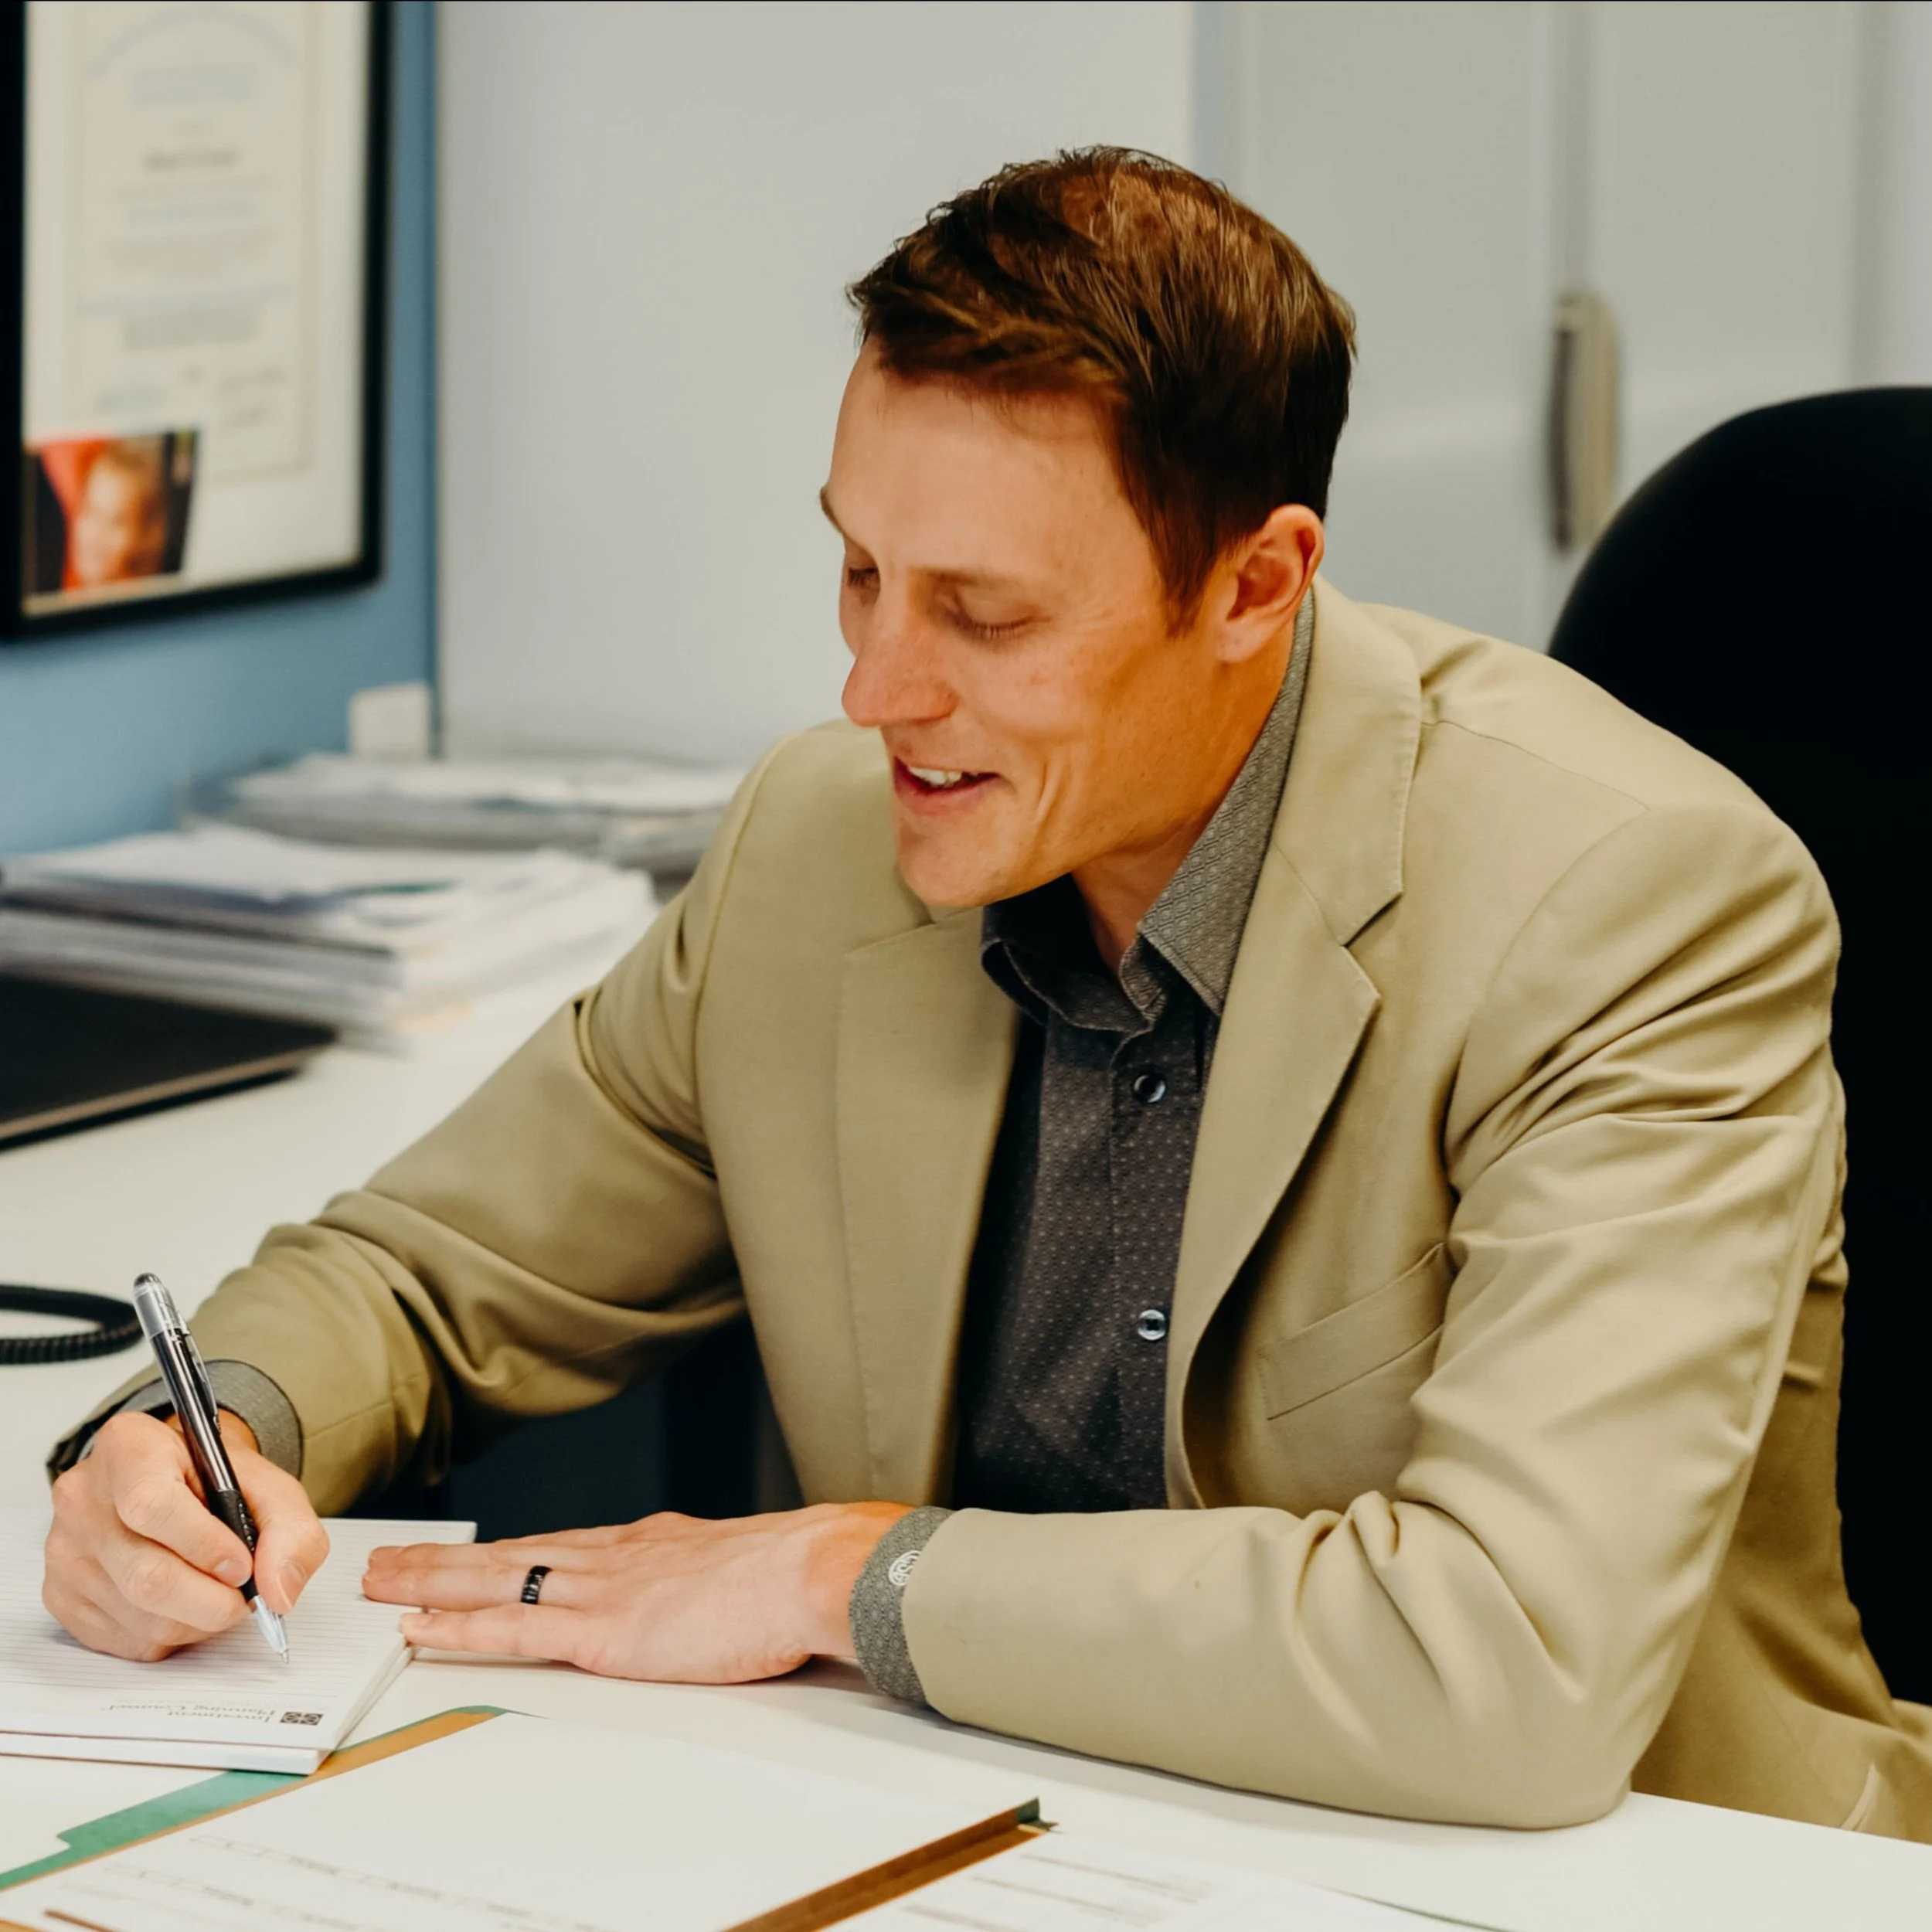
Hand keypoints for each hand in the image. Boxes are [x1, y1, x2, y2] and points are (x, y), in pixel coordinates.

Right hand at [43, 1409, 328, 1661]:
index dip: (204, 1545)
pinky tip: (186, 1605)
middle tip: (244, 1596)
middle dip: (212, 1600)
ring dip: (196, 1621)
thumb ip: (290, 1531)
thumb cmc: (218, 1483)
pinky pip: (125, 1641)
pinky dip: (171, 1635)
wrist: (180, 1486)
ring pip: (140, 1616)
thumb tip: (279, 1590)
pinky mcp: (62, 1597)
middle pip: (146, 1575)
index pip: (152, 1505)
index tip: (242, 1564)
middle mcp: (84, 1497)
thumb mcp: (270, 1486)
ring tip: (219, 1594)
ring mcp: (66, 1551)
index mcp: (128, 1449)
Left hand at [362, 1502, 911, 1682]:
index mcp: (649, 1543)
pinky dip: (459, 1625)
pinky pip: (512, 1628)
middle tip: (393, 1557)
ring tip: (383, 1581)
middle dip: (447, 1557)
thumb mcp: (741, 1565)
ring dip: (431, 1581)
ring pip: (495, 1579)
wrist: (809, 1571)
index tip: (471, 1551)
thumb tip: (715, 1592)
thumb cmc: (793, 1574)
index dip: (507, 1549)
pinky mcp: (601, 1633)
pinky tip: (420, 1625)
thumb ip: (711, 1578)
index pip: (559, 1545)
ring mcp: (602, 1591)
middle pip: (510, 1553)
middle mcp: (614, 1557)